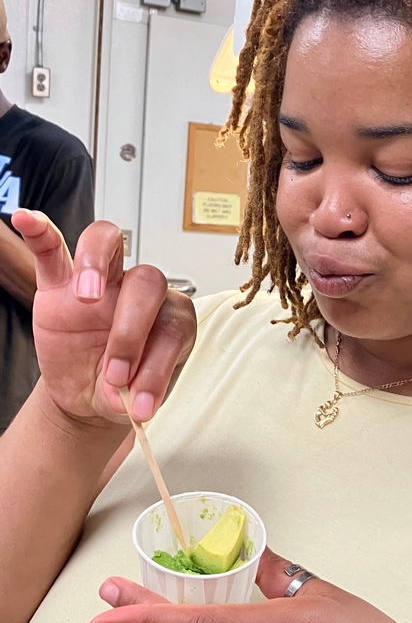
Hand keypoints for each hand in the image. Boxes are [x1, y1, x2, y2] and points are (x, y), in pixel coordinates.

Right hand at [11, 211, 195, 424]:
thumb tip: (128, 402)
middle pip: (146, 283)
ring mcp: (100, 282)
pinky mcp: (60, 282)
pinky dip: (40, 231)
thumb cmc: (119, 388)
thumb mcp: (131, 400)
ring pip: (109, 245)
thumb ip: (133, 396)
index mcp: (168, 320)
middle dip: (131, 333)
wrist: (89, 391)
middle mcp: (139, 294)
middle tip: (114, 375)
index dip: (159, 366)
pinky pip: (53, 247)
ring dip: (97, 264)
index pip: (173, 326)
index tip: (140, 402)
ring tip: (85, 298)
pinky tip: (27, 220)